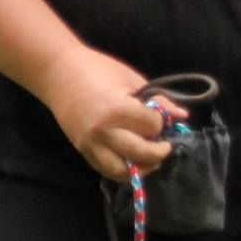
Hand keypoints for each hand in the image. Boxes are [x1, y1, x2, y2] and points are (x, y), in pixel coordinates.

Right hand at [38, 46, 183, 179]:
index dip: (160, 123)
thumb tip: (183, 116)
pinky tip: (133, 161)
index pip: (152, 127)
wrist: (57, 72)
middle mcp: (103, 131)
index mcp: (117, 110)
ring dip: (141, 168)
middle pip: (141, 154)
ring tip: (152, 159)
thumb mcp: (132, 79)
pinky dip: (122, 170)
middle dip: (159, 152)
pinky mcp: (81, 149)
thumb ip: (159, 100)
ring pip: (121, 171)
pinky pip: (105, 170)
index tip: (158, 117)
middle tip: (165, 146)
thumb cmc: (98, 69)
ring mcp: (90, 143)